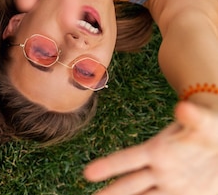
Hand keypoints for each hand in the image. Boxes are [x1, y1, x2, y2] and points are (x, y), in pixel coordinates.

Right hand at [84, 101, 217, 194]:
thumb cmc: (209, 127)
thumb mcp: (205, 123)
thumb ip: (195, 118)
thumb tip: (184, 107)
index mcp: (157, 151)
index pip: (127, 160)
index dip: (108, 167)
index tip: (88, 174)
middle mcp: (159, 171)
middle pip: (129, 185)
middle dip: (110, 193)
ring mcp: (171, 186)